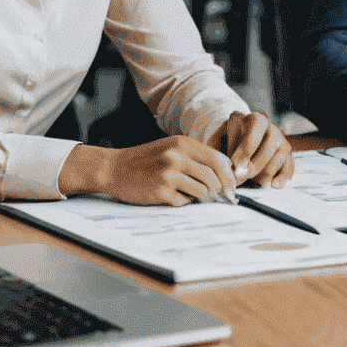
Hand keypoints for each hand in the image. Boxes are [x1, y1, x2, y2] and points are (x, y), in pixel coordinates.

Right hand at [58, 136, 236, 205]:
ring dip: (202, 198)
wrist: (114, 168)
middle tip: (222, 198)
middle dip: (221, 190)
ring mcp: (168, 174)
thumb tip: (223, 173)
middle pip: (213, 177)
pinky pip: (183, 202)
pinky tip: (173, 197)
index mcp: (182, 143)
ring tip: (193, 196)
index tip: (232, 186)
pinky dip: (183, 203)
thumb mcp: (171, 148)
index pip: (218, 159)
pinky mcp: (160, 192)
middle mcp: (177, 157)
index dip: (229, 175)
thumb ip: (194, 157)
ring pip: (202, 191)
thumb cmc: (145, 159)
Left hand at [213, 110, 293, 188]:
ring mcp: (281, 140)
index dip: (245, 152)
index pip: (254, 133)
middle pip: (269, 146)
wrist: (238, 144)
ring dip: (264, 173)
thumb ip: (217, 148)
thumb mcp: (217, 140)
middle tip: (241, 177)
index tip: (235, 166)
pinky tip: (273, 185)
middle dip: (254, 166)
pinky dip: (282, 177)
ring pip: (279, 157)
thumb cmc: (226, 143)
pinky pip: (289, 166)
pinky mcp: (287, 154)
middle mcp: (271, 127)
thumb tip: (224, 164)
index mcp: (254, 119)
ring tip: (251, 180)